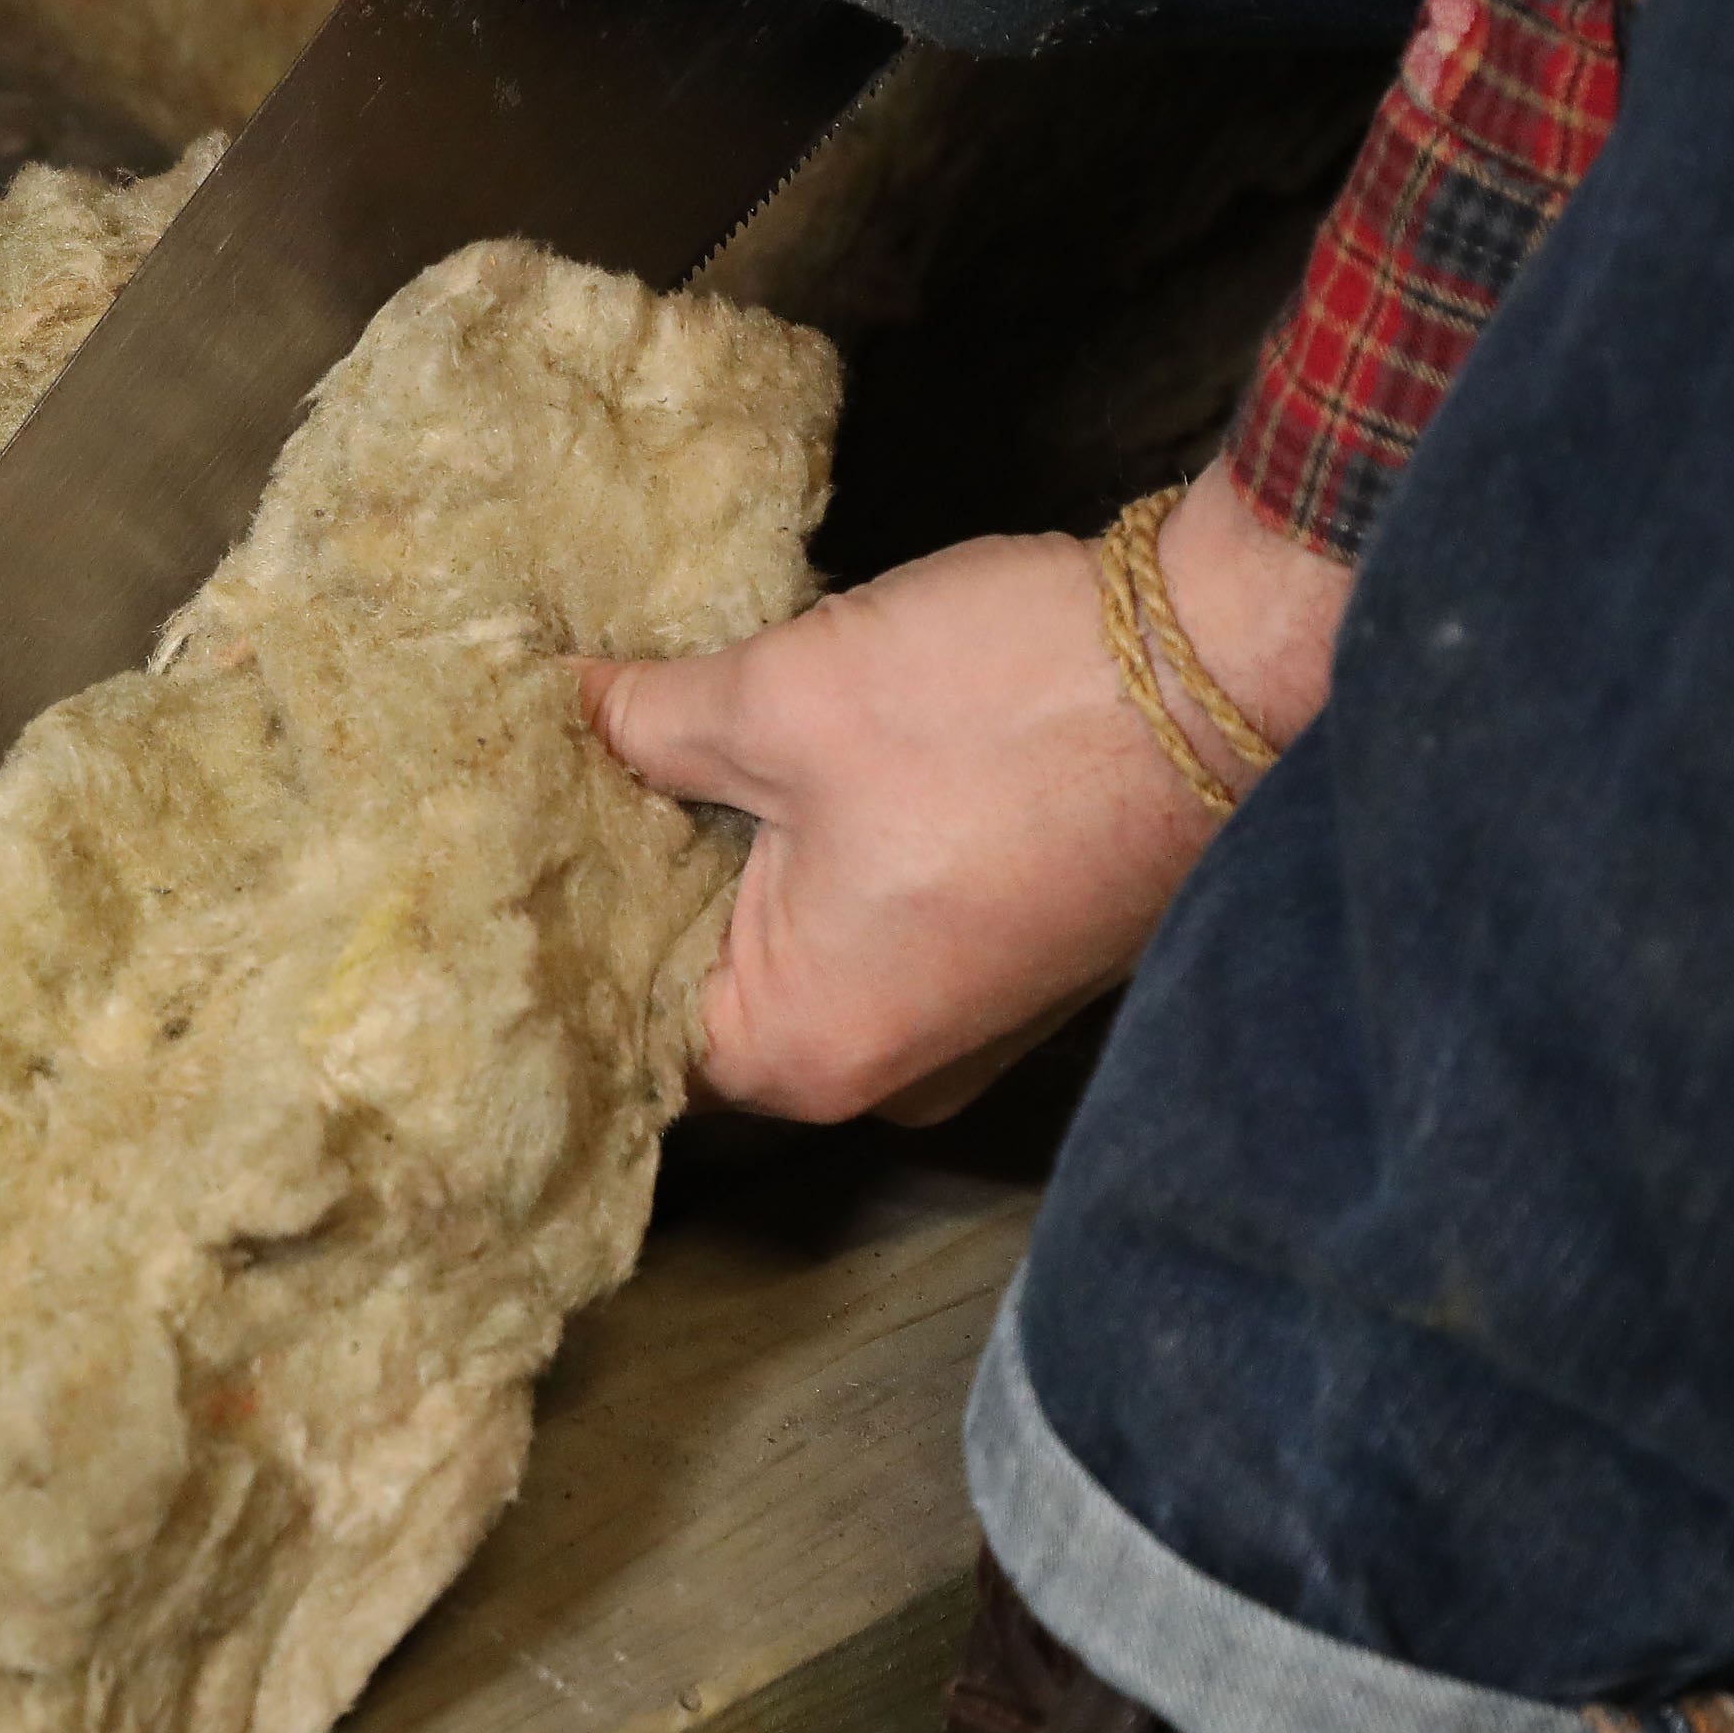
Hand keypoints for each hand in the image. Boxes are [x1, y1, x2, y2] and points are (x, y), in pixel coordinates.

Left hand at [581, 467, 1350, 1123]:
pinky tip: (771, 764)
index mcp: (806, 1049)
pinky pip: (876, 922)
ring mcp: (961, 1020)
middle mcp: (885, 1068)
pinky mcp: (1012, 954)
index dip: (562, 921)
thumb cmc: (1003, 705)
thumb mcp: (781, 697)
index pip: (625, 1024)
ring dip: (736, 855)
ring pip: (795, 946)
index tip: (505, 835)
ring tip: (650, 757)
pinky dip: (822, 852)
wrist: (1228, 664)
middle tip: (560, 775)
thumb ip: (647, 723)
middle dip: (645, 878)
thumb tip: (559, 706)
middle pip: (709, 986)